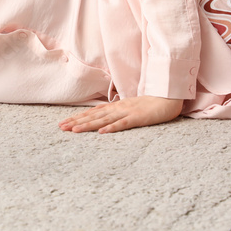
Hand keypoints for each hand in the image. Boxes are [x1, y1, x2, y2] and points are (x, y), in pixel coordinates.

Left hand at [59, 96, 185, 133]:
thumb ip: (116, 111)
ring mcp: (128, 112)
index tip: (64, 123)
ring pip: (104, 120)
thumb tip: (101, 116)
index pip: (93, 113)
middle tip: (61, 128)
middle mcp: (118, 108)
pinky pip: (123, 124)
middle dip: (77, 122)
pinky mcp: (138, 118)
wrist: (168, 97)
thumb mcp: (130, 107)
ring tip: (74, 131)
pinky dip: (112, 128)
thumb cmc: (150, 104)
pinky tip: (101, 132)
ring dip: (88, 125)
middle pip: (94, 116)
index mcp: (116, 106)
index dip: (78, 118)